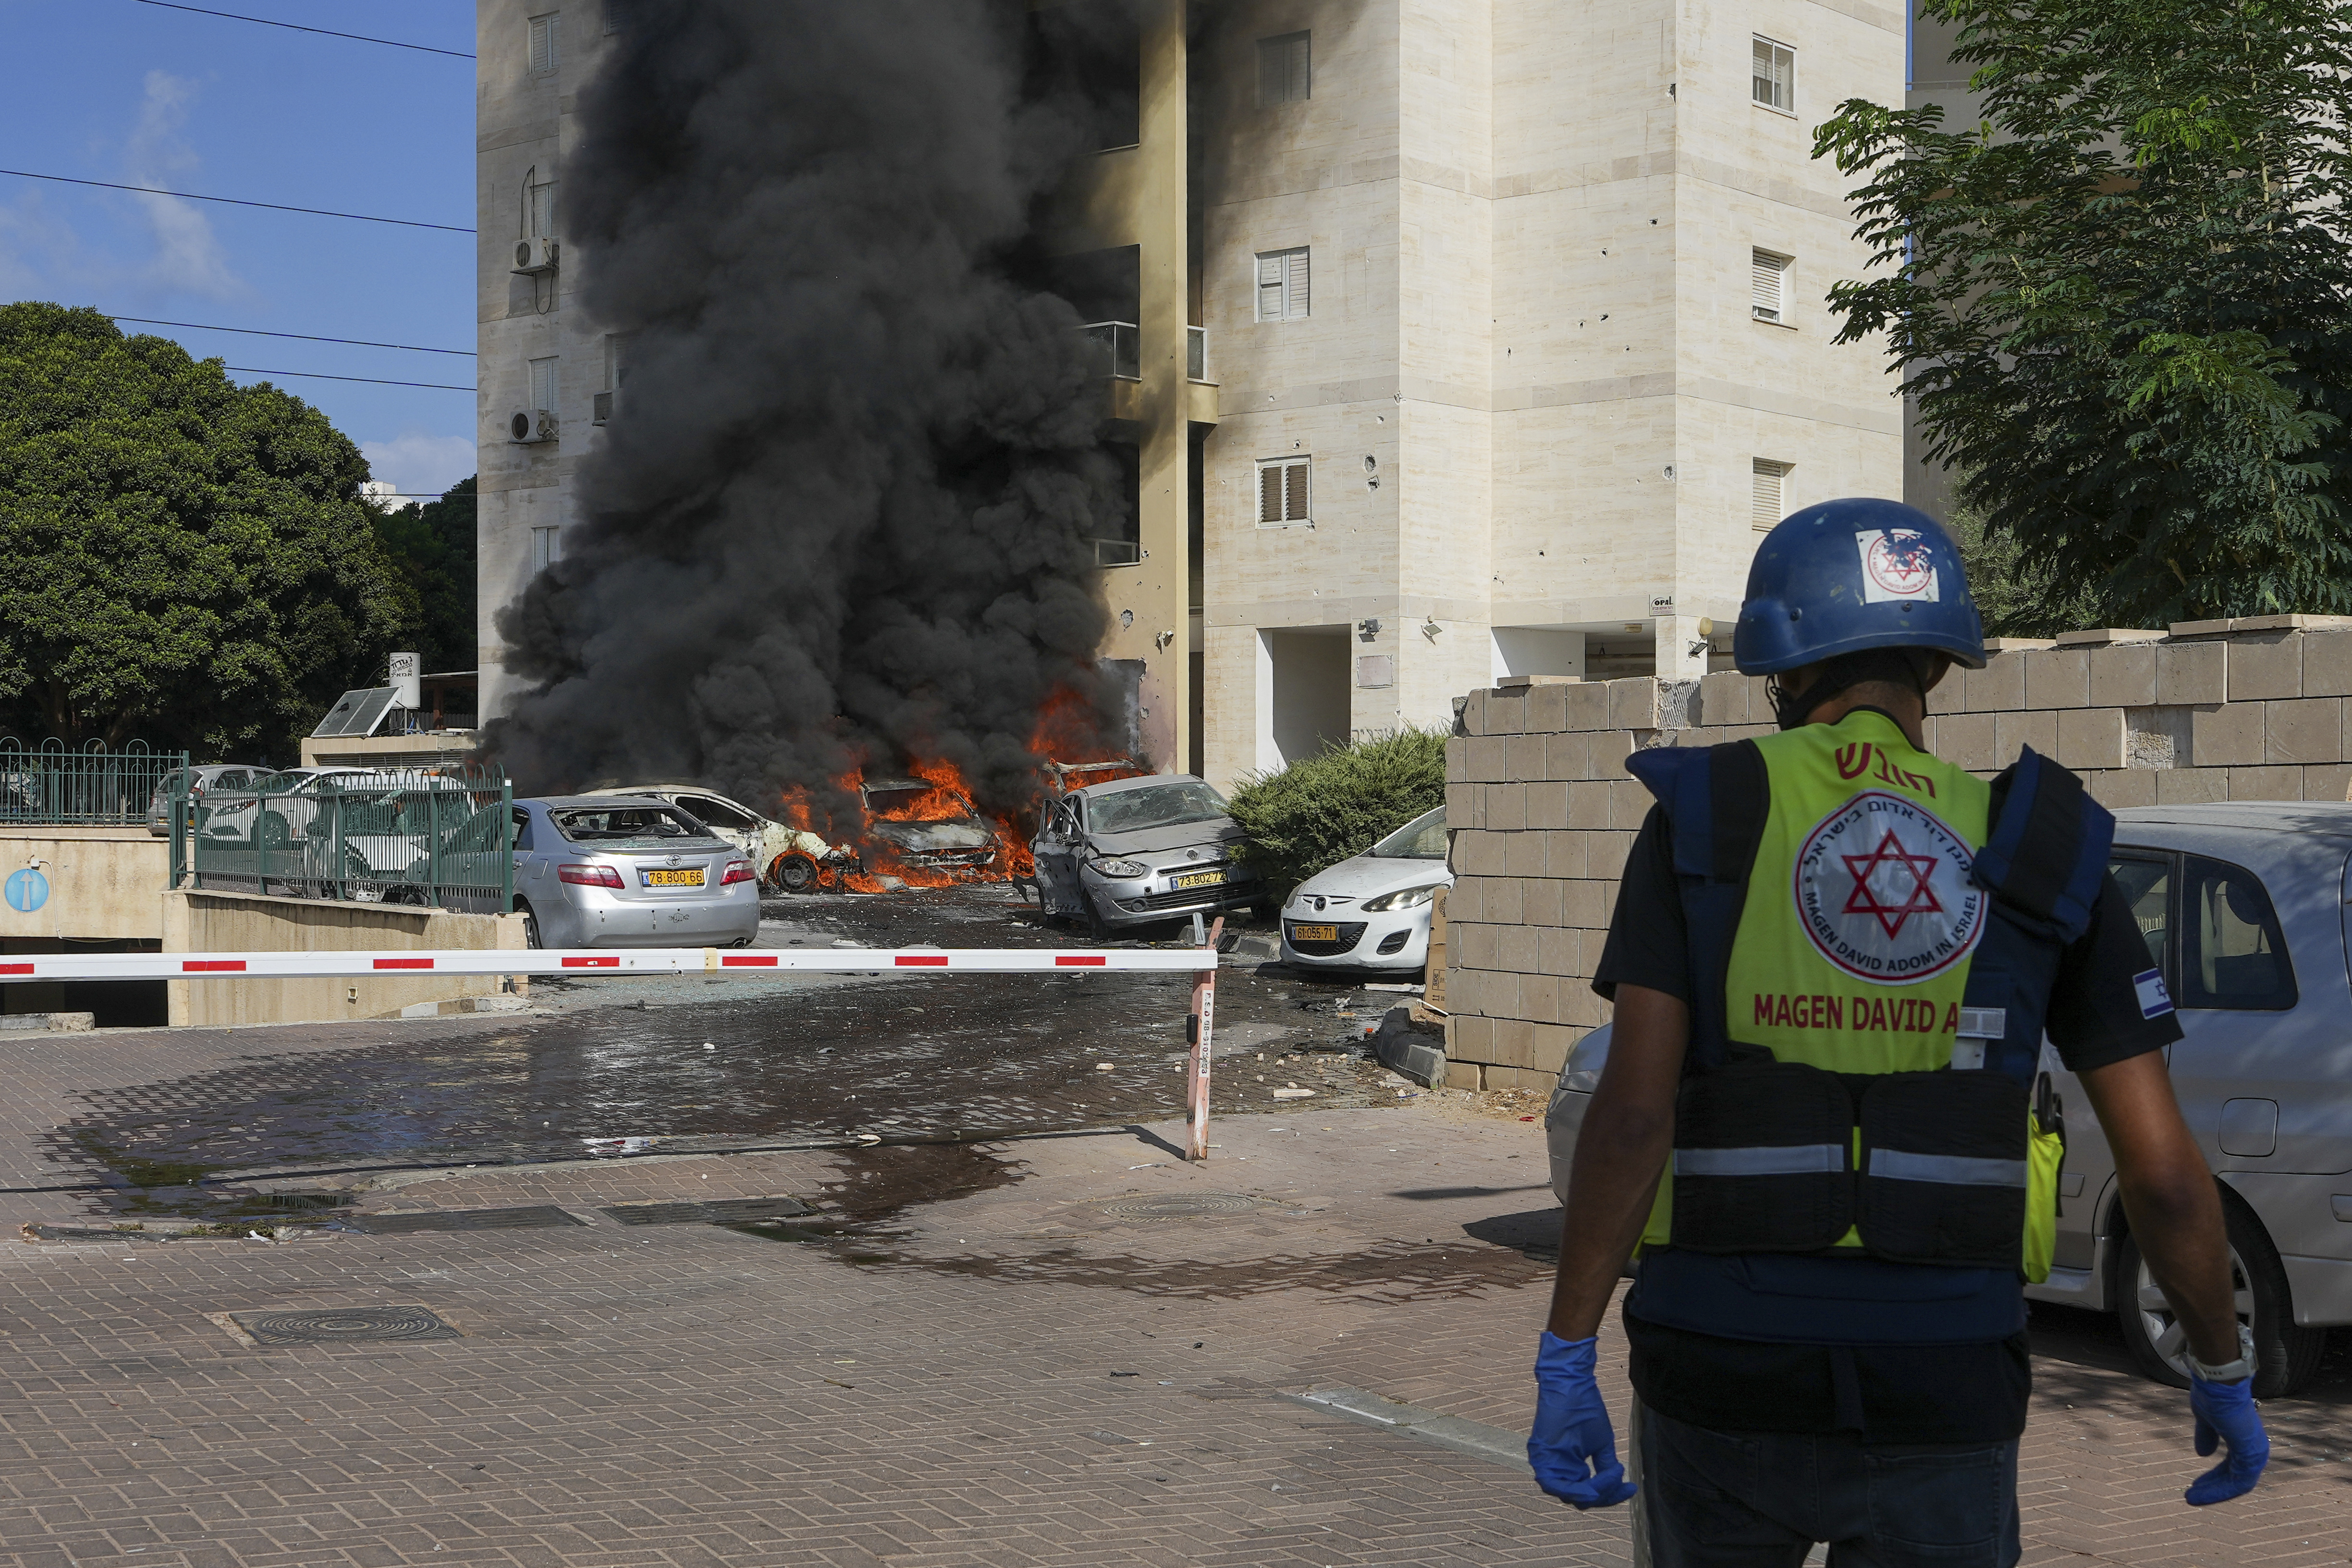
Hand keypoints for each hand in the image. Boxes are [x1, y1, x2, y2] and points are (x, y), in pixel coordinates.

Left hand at [1528, 1331, 1637, 1508]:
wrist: (1572, 1384)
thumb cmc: (1586, 1409)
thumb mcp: (1601, 1444)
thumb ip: (1604, 1467)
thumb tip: (1617, 1486)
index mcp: (1567, 1465)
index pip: (1587, 1492)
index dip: (1610, 1495)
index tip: (1632, 1489)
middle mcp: (1554, 1467)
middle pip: (1579, 1497)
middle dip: (1603, 1496)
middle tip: (1622, 1485)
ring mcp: (1545, 1463)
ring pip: (1568, 1494)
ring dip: (1591, 1493)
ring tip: (1611, 1481)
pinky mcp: (1540, 1456)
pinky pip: (1554, 1484)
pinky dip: (1575, 1489)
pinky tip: (1594, 1487)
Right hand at [2185, 1375, 2268, 1505]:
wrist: (2219, 1384)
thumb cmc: (2213, 1396)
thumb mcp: (2206, 1420)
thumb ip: (2207, 1437)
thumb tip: (2202, 1453)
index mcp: (2244, 1440)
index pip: (2231, 1467)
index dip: (2214, 1477)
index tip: (2195, 1485)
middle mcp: (2254, 1449)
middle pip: (2235, 1478)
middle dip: (2212, 1487)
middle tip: (2190, 1495)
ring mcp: (2255, 1453)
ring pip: (2237, 1484)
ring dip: (2214, 1492)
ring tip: (2190, 1498)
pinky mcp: (2251, 1455)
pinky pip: (2239, 1482)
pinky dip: (2219, 1490)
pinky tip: (2200, 1491)